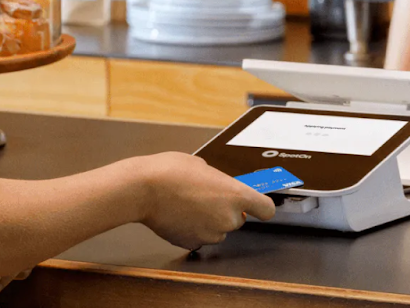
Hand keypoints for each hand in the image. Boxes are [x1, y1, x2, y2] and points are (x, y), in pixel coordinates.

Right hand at [132, 153, 275, 250]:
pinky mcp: (193, 243)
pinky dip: (192, 230)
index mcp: (236, 195)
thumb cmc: (170, 171)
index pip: (266, 210)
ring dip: (209, 221)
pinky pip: (199, 237)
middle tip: (206, 196)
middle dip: (226, 211)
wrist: (143, 189)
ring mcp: (211, 234)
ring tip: (187, 204)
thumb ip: (219, 182)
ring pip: (218, 229)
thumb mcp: (203, 166)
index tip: (258, 206)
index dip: (262, 207)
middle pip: (238, 219)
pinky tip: (179, 215)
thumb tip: (218, 189)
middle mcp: (228, 218)